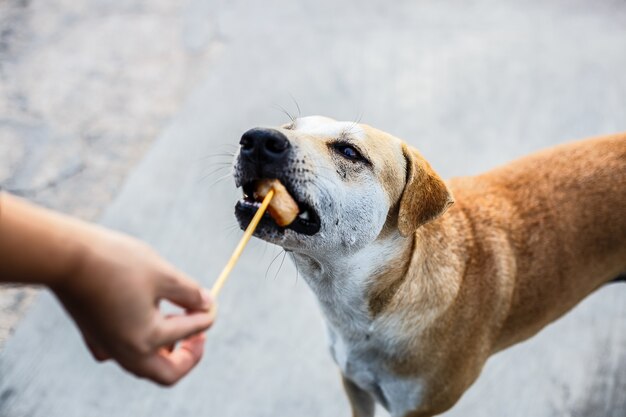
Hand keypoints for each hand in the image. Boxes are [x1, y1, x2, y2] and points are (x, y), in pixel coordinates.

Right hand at [51, 228, 214, 385]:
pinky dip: (140, 343)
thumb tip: (207, 304)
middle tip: (200, 335)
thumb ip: (190, 293)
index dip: (208, 316)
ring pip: (144, 365)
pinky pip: (122, 353)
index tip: (213, 301)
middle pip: (167, 372)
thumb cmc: (117, 262)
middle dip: (189, 355)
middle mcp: (126, 353)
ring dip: (165, 350)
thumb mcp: (164, 274)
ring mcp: (107, 347)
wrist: (65, 255)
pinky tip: (144, 323)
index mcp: (147, 340)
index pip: (191, 332)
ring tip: (176, 322)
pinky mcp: (94, 336)